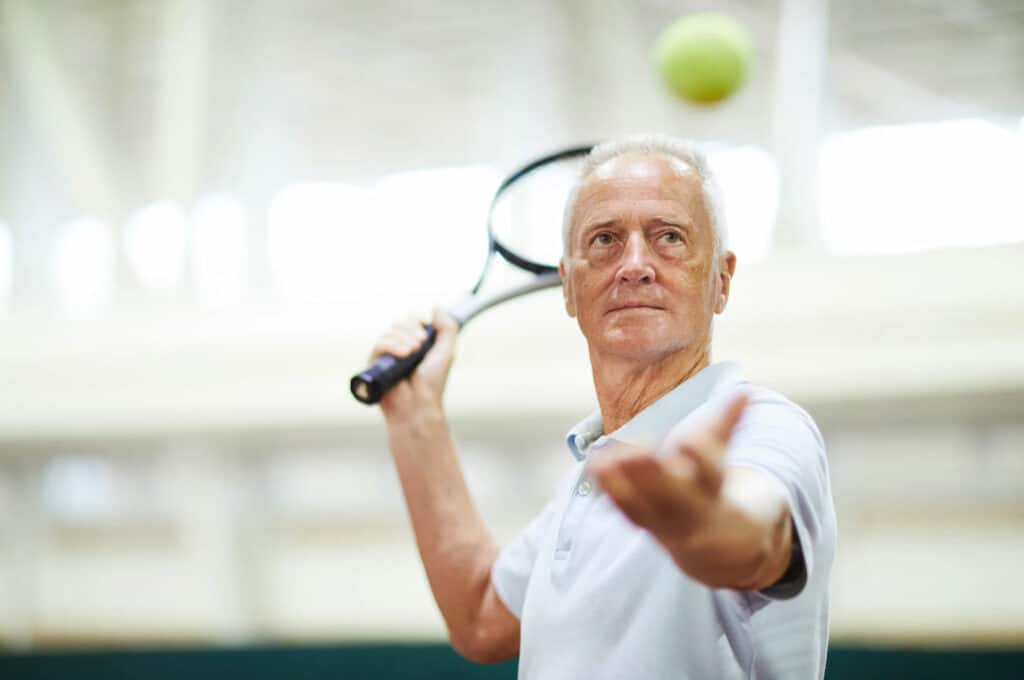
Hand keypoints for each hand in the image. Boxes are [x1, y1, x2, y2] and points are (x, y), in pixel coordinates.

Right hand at [367, 307, 458, 420]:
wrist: (420, 404)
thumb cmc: (433, 382)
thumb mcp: (446, 351)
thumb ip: (447, 327)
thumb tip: (436, 307)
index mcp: (415, 343)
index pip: (411, 320)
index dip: (417, 321)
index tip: (426, 335)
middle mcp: (399, 348)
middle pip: (400, 323)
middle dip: (411, 329)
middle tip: (421, 345)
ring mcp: (386, 356)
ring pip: (389, 331)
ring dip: (403, 338)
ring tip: (414, 352)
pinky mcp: (374, 365)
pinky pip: (379, 344)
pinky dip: (392, 345)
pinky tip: (404, 354)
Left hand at [591, 392, 748, 552]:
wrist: (718, 545)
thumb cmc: (718, 488)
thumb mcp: (726, 459)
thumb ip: (729, 424)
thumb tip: (743, 390)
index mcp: (716, 491)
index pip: (710, 474)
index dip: (700, 458)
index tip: (686, 441)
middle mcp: (691, 512)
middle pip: (674, 498)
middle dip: (655, 477)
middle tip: (636, 451)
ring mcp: (664, 523)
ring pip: (643, 509)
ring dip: (622, 485)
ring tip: (604, 459)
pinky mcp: (642, 524)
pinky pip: (623, 510)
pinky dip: (608, 489)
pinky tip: (594, 465)